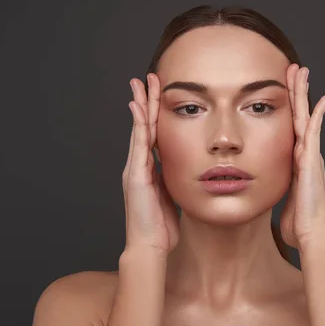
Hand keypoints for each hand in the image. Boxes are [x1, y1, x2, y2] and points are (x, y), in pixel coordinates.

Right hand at [122, 73, 179, 252]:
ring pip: (139, 130)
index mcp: (150, 170)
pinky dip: (138, 125)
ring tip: (141, 84)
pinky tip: (139, 108)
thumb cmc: (162, 227)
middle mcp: (140, 165)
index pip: (154, 134)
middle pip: (144, 126)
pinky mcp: (135, 176)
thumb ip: (175, 180)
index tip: (161, 93)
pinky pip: (138, 145)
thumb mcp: (172, 196)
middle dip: (147, 101)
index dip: (157, 113)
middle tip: (149, 78)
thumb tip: (188, 168)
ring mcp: (135, 169)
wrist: (150, 247)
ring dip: (141, 106)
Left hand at [279, 64, 324, 248]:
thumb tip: (263, 191)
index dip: (288, 108)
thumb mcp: (281, 199)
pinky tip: (323, 97)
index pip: (291, 127)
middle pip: (299, 114)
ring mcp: (310, 154)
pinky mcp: (312, 158)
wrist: (311, 233)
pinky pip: (315, 130)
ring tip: (302, 72)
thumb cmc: (297, 223)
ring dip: (303, 93)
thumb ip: (275, 190)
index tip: (283, 91)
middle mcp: (304, 154)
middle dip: (296, 92)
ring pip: (306, 116)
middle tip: (294, 70)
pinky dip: (318, 113)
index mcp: (295, 161)